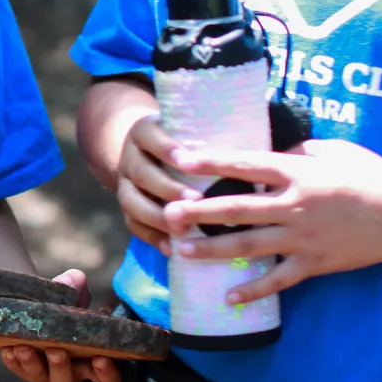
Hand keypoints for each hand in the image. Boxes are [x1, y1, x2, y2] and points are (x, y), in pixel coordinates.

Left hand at [0, 269, 121, 381]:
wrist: (35, 302)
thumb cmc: (63, 304)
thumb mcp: (70, 295)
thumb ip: (74, 288)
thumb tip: (74, 278)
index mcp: (91, 360)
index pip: (107, 379)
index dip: (106, 373)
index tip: (101, 358)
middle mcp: (70, 372)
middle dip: (61, 368)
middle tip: (55, 350)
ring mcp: (45, 372)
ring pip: (40, 379)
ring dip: (31, 365)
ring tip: (23, 347)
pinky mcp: (23, 367)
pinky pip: (18, 369)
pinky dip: (13, 362)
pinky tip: (7, 349)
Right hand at [116, 115, 200, 254]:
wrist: (149, 155)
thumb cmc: (184, 144)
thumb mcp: (189, 134)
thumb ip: (210, 144)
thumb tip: (256, 156)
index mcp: (144, 133)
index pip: (149, 135)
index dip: (165, 148)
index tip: (187, 161)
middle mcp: (130, 157)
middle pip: (140, 172)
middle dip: (167, 187)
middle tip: (195, 200)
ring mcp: (124, 184)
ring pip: (130, 200)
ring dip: (157, 216)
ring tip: (182, 229)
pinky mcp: (127, 207)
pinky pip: (132, 224)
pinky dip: (151, 236)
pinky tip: (170, 247)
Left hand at [163, 139, 381, 303]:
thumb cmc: (372, 175)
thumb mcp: (333, 150)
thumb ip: (295, 150)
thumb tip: (265, 150)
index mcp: (298, 172)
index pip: (245, 164)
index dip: (211, 161)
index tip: (179, 158)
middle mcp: (296, 205)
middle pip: (237, 209)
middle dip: (199, 212)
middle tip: (167, 213)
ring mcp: (305, 238)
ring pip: (250, 246)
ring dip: (213, 249)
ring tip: (182, 250)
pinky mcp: (316, 264)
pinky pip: (280, 280)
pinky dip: (254, 289)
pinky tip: (229, 296)